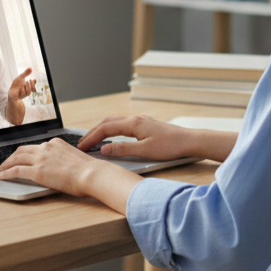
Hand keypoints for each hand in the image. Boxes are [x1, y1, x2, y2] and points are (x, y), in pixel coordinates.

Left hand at [0, 138, 142, 211]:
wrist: (92, 174)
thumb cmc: (89, 171)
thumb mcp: (74, 159)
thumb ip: (63, 160)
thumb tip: (60, 169)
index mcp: (55, 143)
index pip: (35, 147)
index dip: (25, 153)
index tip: (20, 157)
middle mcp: (46, 148)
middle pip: (22, 150)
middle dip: (11, 157)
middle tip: (4, 163)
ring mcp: (40, 159)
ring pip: (16, 158)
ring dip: (5, 164)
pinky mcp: (37, 171)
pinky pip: (16, 171)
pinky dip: (6, 173)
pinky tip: (1, 176)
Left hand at [8, 68, 36, 102]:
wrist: (11, 92)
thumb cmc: (16, 85)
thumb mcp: (20, 77)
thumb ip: (25, 73)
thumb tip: (31, 68)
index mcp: (28, 86)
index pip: (33, 85)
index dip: (34, 83)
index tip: (34, 79)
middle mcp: (27, 91)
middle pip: (32, 89)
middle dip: (32, 84)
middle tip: (30, 80)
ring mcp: (24, 94)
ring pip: (28, 92)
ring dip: (27, 87)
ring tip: (26, 82)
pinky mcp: (20, 97)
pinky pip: (23, 94)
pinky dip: (22, 90)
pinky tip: (20, 87)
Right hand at [77, 115, 202, 160]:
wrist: (189, 141)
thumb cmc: (170, 146)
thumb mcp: (145, 151)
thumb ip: (123, 150)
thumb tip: (104, 149)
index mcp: (133, 124)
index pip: (105, 129)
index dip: (91, 138)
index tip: (82, 147)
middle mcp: (135, 119)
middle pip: (107, 122)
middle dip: (93, 132)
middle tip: (82, 143)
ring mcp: (140, 121)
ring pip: (115, 122)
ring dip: (102, 130)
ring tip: (93, 140)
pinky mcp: (145, 125)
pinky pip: (122, 124)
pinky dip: (112, 130)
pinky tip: (112, 137)